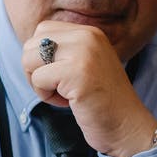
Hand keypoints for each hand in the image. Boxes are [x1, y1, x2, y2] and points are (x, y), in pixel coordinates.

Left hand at [22, 21, 156, 156]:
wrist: (128, 126)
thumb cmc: (102, 102)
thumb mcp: (84, 65)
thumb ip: (63, 51)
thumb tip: (29, 48)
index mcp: (89, 32)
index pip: (42, 30)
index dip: (41, 57)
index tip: (61, 76)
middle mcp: (87, 36)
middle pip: (31, 44)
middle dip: (36, 70)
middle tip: (60, 88)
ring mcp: (83, 53)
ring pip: (29, 60)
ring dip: (39, 84)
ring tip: (64, 94)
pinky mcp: (76, 73)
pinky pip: (38, 79)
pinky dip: (46, 96)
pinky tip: (68, 102)